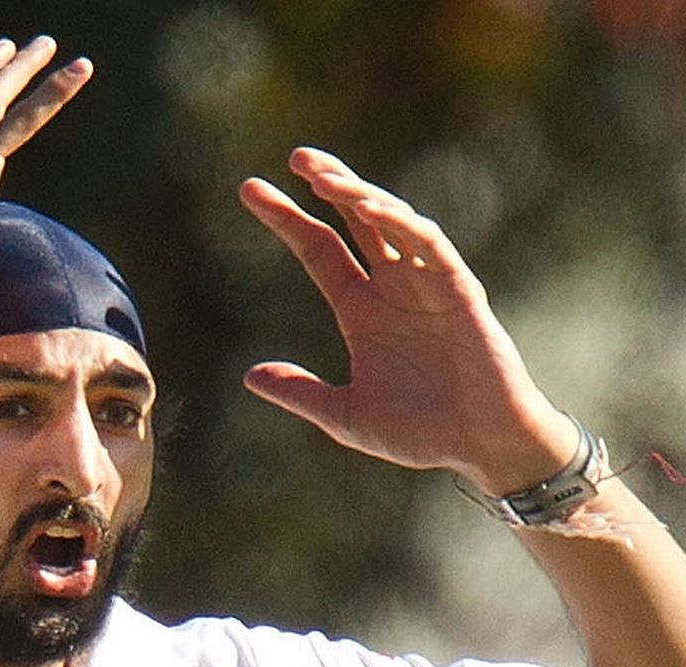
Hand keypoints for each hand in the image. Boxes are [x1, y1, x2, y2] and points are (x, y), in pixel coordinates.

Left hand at [239, 148, 577, 494]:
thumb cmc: (419, 433)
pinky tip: (372, 208)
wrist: (479, 447)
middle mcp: (392, 288)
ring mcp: (426, 285)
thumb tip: (249, 376)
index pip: (319, 251)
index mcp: (361, 311)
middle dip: (329, 185)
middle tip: (296, 157)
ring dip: (360, 196)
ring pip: (391, 223)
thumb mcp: (345, 415)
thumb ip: (300, 392)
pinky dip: (402, 225)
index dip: (287, 220)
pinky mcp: (459, 292)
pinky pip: (429, 247)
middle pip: (355, 220)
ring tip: (324, 179)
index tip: (250, 190)